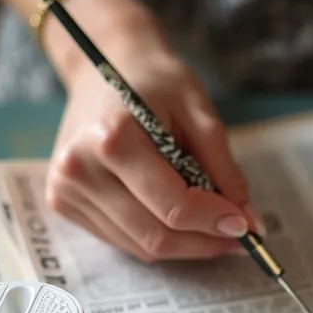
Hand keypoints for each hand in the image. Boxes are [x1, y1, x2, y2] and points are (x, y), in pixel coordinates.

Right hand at [45, 11, 260, 262]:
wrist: (105, 64)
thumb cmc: (157, 83)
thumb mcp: (200, 115)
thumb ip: (224, 170)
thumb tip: (247, 222)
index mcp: (112, 138)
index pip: (174, 206)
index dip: (215, 221)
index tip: (247, 226)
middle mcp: (80, 169)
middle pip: (157, 235)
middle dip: (205, 242)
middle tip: (240, 236)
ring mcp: (66, 189)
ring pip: (142, 247)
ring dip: (187, 246)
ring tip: (215, 229)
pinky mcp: (64, 202)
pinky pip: (124, 241)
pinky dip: (160, 239)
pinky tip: (180, 221)